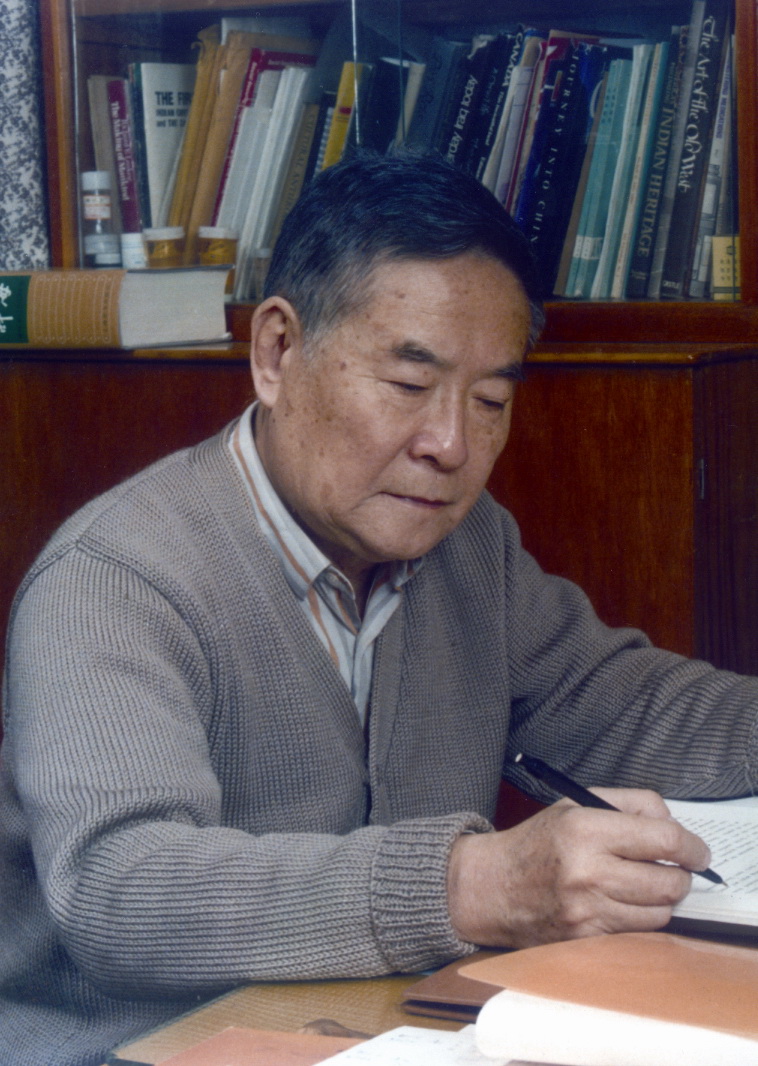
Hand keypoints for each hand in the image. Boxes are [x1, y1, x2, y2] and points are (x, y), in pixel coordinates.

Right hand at [446, 788, 711, 948]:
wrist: (490, 887)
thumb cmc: (536, 842)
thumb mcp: (574, 805)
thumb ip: (627, 803)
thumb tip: (670, 821)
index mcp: (584, 829)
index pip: (663, 840)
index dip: (691, 846)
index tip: (697, 851)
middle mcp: (586, 872)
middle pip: (669, 883)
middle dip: (682, 875)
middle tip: (675, 868)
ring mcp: (586, 911)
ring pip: (659, 913)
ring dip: (663, 899)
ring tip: (647, 884)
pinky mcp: (585, 939)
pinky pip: (636, 932)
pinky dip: (640, 917)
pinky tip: (625, 902)